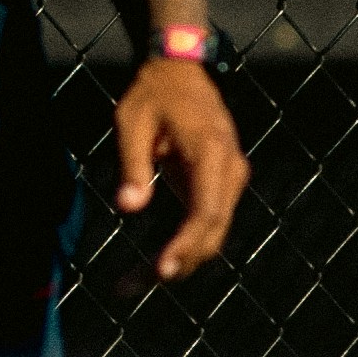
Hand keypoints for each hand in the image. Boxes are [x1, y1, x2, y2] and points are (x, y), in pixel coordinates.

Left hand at [108, 52, 249, 278]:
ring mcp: (229, 179)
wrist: (181, 69)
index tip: (161, 271)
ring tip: (130, 284)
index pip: (206, 211)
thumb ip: (132, 165)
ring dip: (177, 262)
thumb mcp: (132, 123)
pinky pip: (205, 224)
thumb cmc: (153, 93)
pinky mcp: (219, 187)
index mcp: (210, 152)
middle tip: (130, 287)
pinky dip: (181, 247)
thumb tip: (127, 209)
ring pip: (210, 235)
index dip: (186, 245)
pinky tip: (147, 267)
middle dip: (176, 265)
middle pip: (211, 232)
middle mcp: (230, 170)